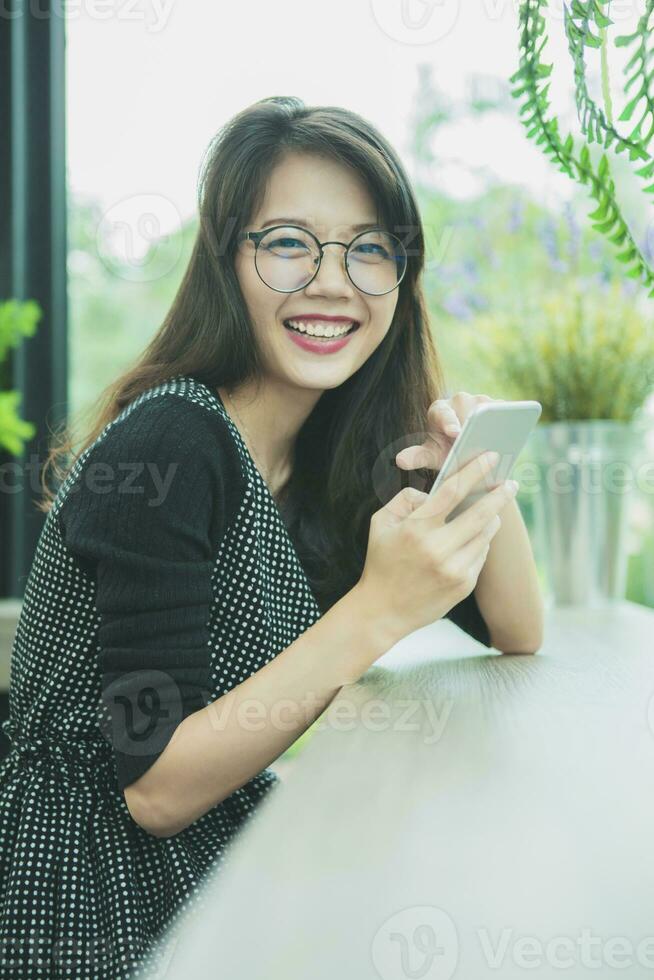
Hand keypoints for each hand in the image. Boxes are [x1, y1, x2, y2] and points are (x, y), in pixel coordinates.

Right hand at [355, 448, 517, 647]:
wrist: (383, 611)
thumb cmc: (381, 561)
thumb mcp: (380, 523)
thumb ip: (405, 499)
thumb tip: (434, 492)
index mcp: (415, 529)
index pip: (452, 492)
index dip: (474, 471)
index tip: (491, 457)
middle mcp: (437, 549)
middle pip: (481, 513)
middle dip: (500, 494)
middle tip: (511, 483)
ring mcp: (453, 569)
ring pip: (485, 534)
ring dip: (491, 518)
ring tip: (492, 510)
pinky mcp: (464, 585)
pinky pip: (481, 554)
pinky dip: (480, 542)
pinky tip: (474, 538)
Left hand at [395, 391, 504, 472]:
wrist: (469, 453)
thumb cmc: (446, 454)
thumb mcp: (433, 458)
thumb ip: (417, 457)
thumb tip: (400, 460)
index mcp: (439, 410)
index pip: (443, 414)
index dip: (450, 423)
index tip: (455, 433)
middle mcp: (459, 400)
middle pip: (468, 410)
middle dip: (474, 424)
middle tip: (481, 439)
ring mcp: (481, 400)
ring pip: (488, 408)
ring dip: (495, 419)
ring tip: (501, 437)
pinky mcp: (500, 404)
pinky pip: (506, 409)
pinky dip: (510, 418)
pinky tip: (516, 432)